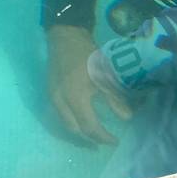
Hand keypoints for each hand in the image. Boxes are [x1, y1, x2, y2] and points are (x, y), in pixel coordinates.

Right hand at [46, 24, 131, 144]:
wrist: (64, 37)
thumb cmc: (87, 54)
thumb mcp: (105, 75)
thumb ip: (115, 98)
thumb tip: (126, 118)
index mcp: (75, 97)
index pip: (89, 126)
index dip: (103, 137)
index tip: (115, 140)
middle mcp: (60, 101)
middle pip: (74, 129)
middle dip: (90, 138)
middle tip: (105, 139)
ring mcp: (52, 97)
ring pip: (64, 123)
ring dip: (79, 131)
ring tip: (94, 132)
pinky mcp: (50, 92)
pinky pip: (59, 114)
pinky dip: (71, 121)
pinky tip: (81, 118)